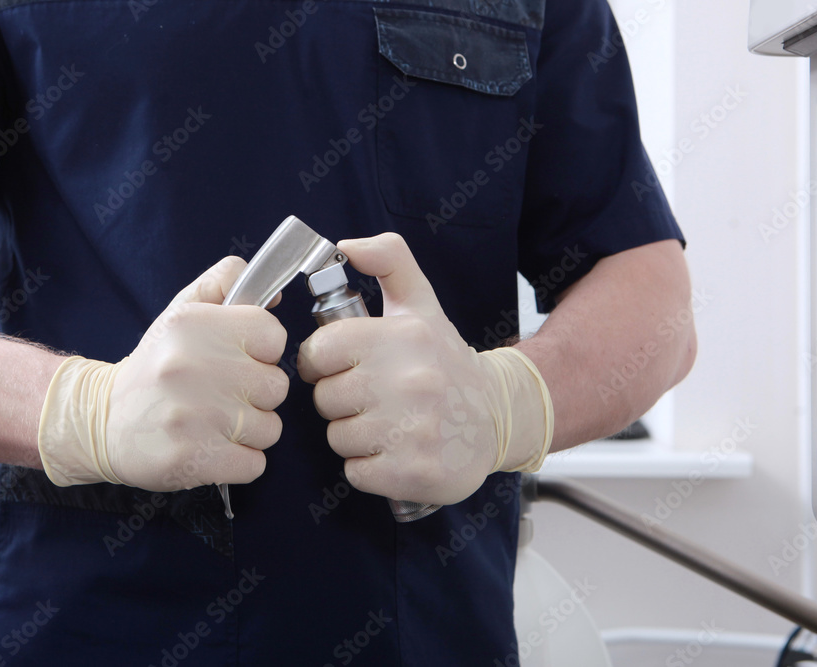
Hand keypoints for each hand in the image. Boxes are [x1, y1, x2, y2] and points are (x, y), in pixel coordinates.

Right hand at [37, 256, 289, 490]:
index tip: (238, 359)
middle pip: (277, 387)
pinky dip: (239, 462)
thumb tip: (277, 293)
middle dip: (256, 396)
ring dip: (248, 432)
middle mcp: (194, 366)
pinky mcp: (194, 459)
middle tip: (221, 395)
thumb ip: (224, 285)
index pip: (273, 336)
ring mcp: (196, 416)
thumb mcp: (181, 313)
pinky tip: (211, 448)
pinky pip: (256, 464)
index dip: (261, 352)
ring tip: (213, 423)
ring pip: (270, 429)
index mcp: (195, 325)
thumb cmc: (155, 367)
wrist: (99, 420)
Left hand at [298, 233, 552, 505]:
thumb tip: (346, 245)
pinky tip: (395, 452)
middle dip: (342, 402)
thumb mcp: (420, 303)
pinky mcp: (416, 472)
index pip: (319, 352)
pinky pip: (356, 473)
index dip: (325, 363)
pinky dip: (369, 468)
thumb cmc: (445, 360)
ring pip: (338, 438)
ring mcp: (415, 430)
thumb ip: (388, 259)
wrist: (497, 416)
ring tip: (387, 426)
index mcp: (402, 337)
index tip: (347, 367)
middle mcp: (410, 382)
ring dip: (355, 437)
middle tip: (374, 399)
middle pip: (325, 399)